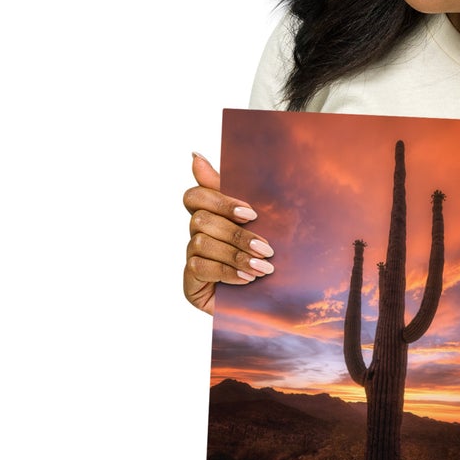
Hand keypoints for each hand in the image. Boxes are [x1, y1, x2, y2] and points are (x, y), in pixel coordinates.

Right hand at [183, 152, 275, 314]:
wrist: (270, 304)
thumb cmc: (264, 259)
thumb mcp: (258, 225)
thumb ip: (233, 193)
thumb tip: (195, 155)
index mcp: (211, 216)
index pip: (195, 196)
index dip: (220, 201)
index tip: (251, 213)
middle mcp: (196, 235)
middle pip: (201, 219)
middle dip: (237, 234)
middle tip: (267, 248)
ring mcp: (191, 259)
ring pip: (201, 243)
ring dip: (236, 255)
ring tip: (263, 268)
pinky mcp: (190, 283)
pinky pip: (200, 268)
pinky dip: (227, 272)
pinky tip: (247, 280)